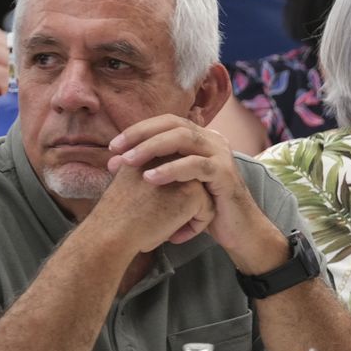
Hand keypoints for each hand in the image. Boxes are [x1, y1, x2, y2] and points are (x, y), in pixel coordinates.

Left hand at [106, 115, 287, 272]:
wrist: (236, 228)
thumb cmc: (203, 206)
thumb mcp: (179, 182)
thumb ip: (158, 166)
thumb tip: (119, 159)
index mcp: (201, 139)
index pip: (167, 122)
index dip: (139, 129)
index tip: (113, 147)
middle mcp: (213, 140)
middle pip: (173, 124)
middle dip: (141, 134)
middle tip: (116, 150)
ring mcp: (221, 154)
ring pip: (183, 138)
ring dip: (151, 147)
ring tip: (128, 162)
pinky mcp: (225, 173)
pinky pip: (195, 165)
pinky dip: (171, 169)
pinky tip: (150, 178)